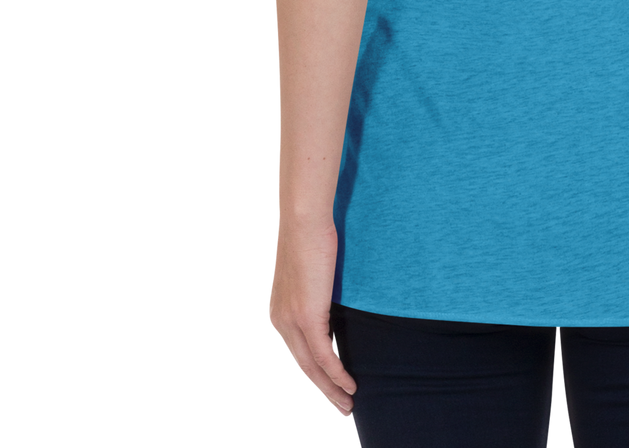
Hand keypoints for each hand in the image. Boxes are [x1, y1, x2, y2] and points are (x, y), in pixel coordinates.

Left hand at [267, 218, 358, 419]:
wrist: (301, 219)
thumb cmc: (306, 235)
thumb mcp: (304, 270)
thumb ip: (308, 289)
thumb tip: (322, 292)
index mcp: (277, 314)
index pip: (295, 355)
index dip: (313, 376)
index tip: (329, 389)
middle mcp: (279, 323)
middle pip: (302, 369)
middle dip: (323, 393)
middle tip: (341, 409)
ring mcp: (291, 321)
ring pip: (312, 369)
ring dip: (332, 390)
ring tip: (348, 405)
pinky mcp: (308, 316)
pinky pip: (325, 356)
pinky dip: (338, 374)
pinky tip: (350, 385)